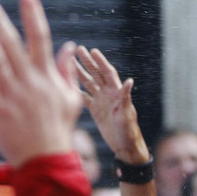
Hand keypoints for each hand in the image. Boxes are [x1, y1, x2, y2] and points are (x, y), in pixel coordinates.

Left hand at [0, 0, 82, 166]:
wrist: (44, 160)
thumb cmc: (58, 129)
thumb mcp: (70, 99)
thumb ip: (66, 71)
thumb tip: (69, 46)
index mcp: (46, 77)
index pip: (41, 39)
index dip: (33, 16)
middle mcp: (29, 82)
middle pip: (13, 44)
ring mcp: (11, 95)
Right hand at [75, 46, 149, 163]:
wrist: (124, 146)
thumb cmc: (129, 131)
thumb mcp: (126, 114)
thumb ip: (125, 98)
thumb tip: (130, 81)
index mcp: (117, 92)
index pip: (107, 73)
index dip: (101, 61)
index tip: (93, 51)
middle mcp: (108, 94)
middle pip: (96, 74)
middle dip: (87, 62)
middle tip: (78, 49)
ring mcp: (101, 101)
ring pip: (88, 83)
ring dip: (80, 72)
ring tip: (69, 61)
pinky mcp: (96, 110)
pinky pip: (84, 97)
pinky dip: (76, 90)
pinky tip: (66, 84)